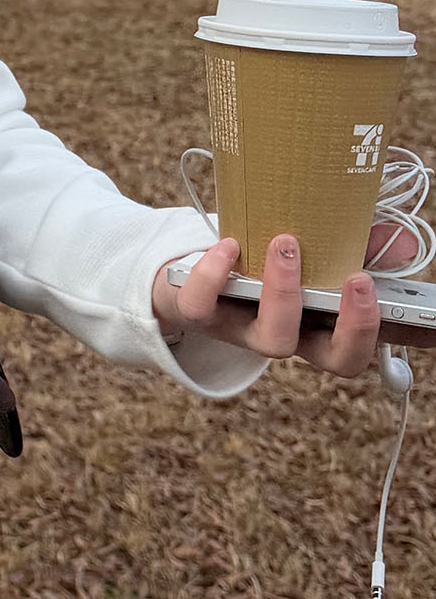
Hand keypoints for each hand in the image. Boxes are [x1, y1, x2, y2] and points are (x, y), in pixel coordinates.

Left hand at [152, 233, 381, 376]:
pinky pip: (201, 307)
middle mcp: (285, 337)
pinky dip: (213, 276)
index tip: (417, 314)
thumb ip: (357, 244)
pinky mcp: (198, 314)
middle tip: (357, 278)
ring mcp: (241, 330)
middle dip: (353, 323)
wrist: (186, 273)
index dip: (388, 337)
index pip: (362, 348)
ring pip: (272, 339)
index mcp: (316, 327)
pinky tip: (228, 246)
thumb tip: (401, 241)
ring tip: (287, 243)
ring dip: (285, 291)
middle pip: (332, 358)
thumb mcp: (310, 253)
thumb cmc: (258, 263)